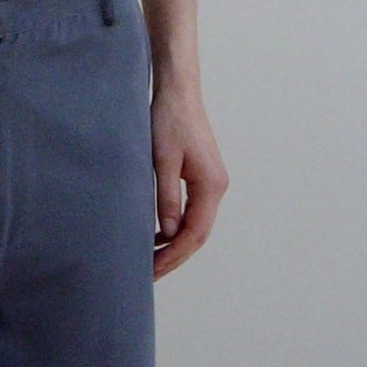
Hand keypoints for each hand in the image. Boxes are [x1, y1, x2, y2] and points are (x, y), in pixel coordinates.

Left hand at [151, 82, 226, 279]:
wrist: (178, 92)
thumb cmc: (168, 120)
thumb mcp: (162, 161)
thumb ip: (166, 199)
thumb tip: (169, 234)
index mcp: (211, 185)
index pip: (195, 234)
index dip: (174, 256)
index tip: (152, 270)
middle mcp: (217, 187)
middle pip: (199, 235)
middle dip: (175, 256)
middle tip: (149, 275)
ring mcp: (212, 183)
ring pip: (197, 225)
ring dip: (176, 245)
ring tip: (151, 261)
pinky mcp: (204, 177)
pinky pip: (194, 212)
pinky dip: (177, 228)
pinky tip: (158, 235)